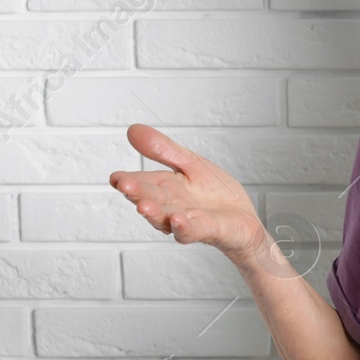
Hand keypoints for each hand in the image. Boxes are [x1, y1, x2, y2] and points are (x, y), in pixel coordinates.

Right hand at [109, 124, 265, 259]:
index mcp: (167, 188)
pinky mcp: (209, 231)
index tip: (115, 177)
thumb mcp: (191, 163)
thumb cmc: (214, 193)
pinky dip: (185, 227)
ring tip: (144, 206)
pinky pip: (194, 231)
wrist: (244, 219)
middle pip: (152, 199)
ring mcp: (189, 221)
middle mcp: (172, 207)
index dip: (128, 181)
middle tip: (124, 185)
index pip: (144, 183)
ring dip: (155, 213)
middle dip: (137, 193)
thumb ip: (163, 150)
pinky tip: (178, 220)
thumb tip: (132, 129)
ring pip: (167, 218)